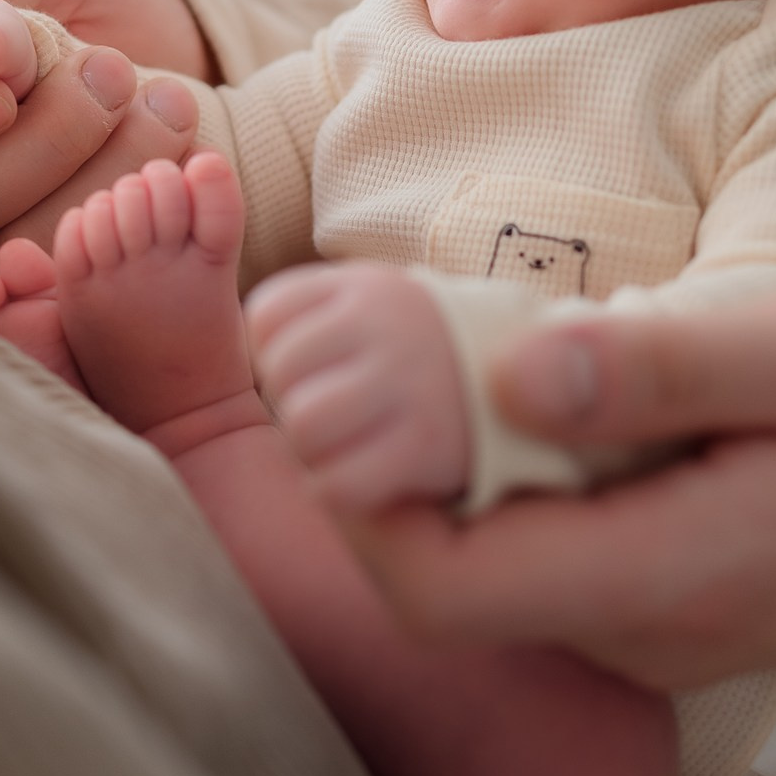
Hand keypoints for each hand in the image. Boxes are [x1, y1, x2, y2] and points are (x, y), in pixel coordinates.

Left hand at [246, 263, 471, 508]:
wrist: (531, 391)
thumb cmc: (429, 353)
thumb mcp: (380, 302)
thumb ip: (316, 312)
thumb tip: (244, 334)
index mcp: (368, 286)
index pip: (266, 315)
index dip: (275, 353)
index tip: (314, 370)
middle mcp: (389, 324)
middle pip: (280, 372)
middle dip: (293, 403)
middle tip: (334, 414)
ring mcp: (411, 383)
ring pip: (303, 426)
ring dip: (314, 450)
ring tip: (349, 445)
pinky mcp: (427, 446)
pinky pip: (338, 483)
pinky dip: (339, 490)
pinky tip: (364, 479)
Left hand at [348, 273, 775, 689]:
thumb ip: (675, 369)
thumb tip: (514, 374)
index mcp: (677, 578)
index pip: (444, 588)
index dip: (351, 498)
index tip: (314, 381)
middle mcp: (639, 628)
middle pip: (437, 581)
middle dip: (356, 468)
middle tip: (316, 337)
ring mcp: (639, 624)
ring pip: (475, 564)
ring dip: (409, 463)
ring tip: (374, 335)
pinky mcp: (644, 595)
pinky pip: (526, 547)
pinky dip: (475, 468)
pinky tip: (469, 373)